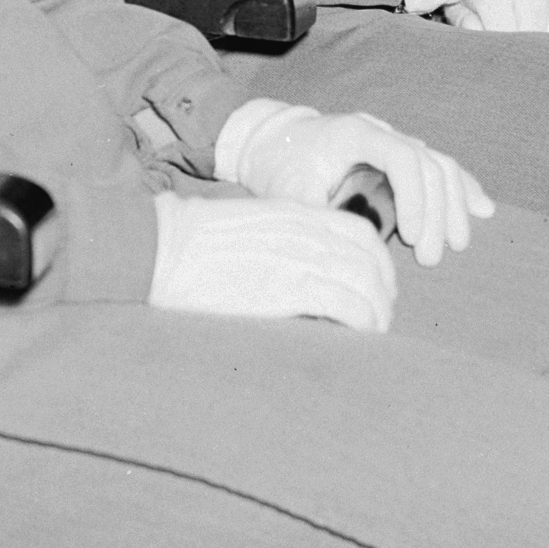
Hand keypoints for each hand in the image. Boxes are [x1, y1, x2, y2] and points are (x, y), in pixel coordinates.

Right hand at [146, 197, 396, 331]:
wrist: (165, 246)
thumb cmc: (195, 239)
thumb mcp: (249, 222)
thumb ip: (283, 236)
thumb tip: (301, 264)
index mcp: (297, 213)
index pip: (361, 232)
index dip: (379, 261)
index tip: (377, 284)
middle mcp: (307, 233)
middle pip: (371, 260)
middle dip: (383, 291)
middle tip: (379, 315)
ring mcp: (301, 259)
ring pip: (366, 284)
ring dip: (377, 312)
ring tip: (372, 332)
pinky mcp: (290, 289)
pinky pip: (347, 306)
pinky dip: (363, 322)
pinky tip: (359, 334)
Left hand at [220, 100, 495, 265]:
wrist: (269, 142)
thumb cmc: (277, 167)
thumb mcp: (290, 195)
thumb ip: (321, 218)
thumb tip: (353, 252)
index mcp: (355, 133)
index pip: (403, 158)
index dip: (415, 199)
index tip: (412, 239)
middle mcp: (381, 132)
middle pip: (428, 165)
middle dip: (437, 213)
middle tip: (430, 259)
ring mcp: (392, 141)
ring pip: (439, 166)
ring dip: (453, 206)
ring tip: (457, 246)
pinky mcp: (397, 156)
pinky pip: (437, 168)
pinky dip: (459, 189)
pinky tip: (483, 209)